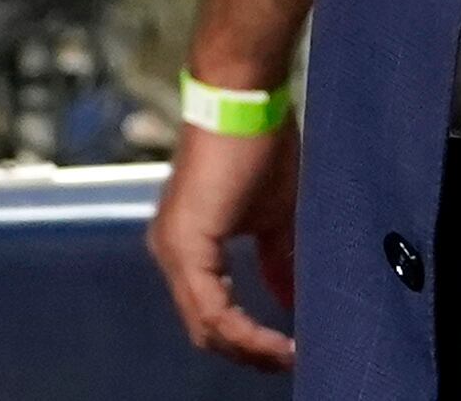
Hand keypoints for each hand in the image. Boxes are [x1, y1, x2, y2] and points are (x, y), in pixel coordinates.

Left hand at [146, 116, 300, 369]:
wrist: (242, 98)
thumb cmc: (258, 146)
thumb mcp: (274, 217)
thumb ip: (276, 261)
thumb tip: (292, 300)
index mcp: (186, 246)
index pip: (210, 314)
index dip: (249, 341)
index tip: (291, 352)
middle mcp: (169, 251)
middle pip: (204, 329)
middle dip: (249, 353)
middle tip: (290, 362)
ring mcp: (172, 248)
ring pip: (206, 324)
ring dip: (249, 347)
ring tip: (288, 355)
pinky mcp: (185, 243)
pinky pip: (212, 308)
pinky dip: (245, 330)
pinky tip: (276, 338)